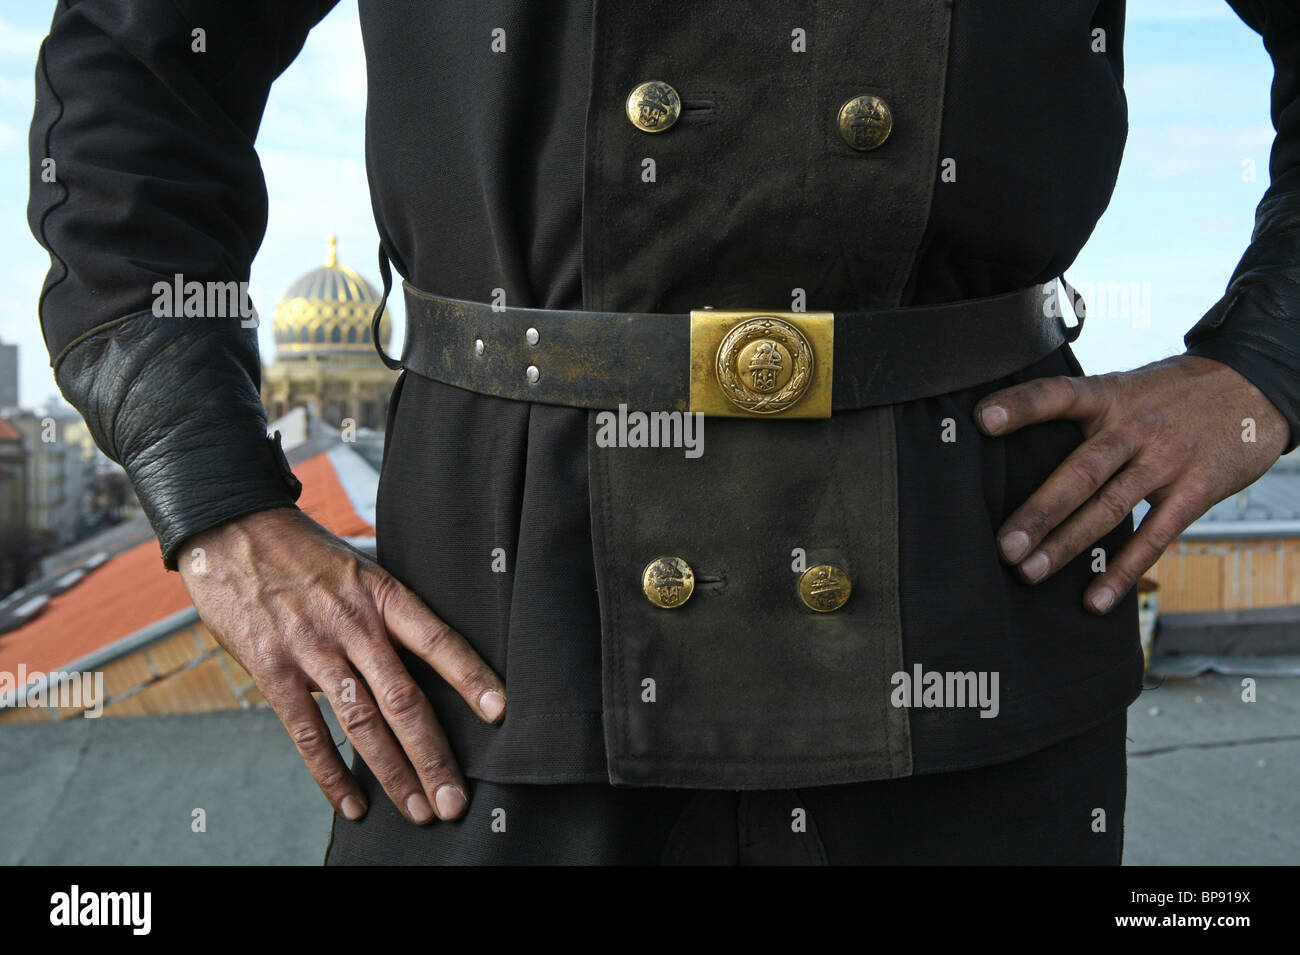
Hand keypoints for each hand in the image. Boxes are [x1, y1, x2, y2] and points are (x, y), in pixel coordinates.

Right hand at [176, 507, 505, 823]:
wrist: (233, 530)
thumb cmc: (305, 553)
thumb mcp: (360, 568)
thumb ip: (389, 612)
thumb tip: (428, 657)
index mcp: (382, 595)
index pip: (438, 640)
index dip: (471, 677)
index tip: (501, 712)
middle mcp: (353, 624)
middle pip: (404, 698)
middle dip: (433, 756)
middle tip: (455, 800)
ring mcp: (312, 648)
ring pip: (362, 722)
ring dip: (393, 773)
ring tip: (419, 811)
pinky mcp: (272, 669)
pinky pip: (307, 731)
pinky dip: (331, 772)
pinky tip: (353, 803)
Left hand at [974, 355, 1288, 613]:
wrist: (1253, 386)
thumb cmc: (1170, 394)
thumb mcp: (1126, 387)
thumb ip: (1083, 414)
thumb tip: (1016, 448)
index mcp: (1109, 396)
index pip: (1058, 395)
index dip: (1021, 406)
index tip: (983, 420)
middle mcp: (1135, 427)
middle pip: (1081, 471)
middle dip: (1040, 511)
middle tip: (1005, 546)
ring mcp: (1167, 460)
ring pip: (1110, 507)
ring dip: (1068, 544)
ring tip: (1030, 572)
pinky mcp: (1196, 490)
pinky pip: (1155, 537)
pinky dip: (1122, 570)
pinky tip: (1094, 598)